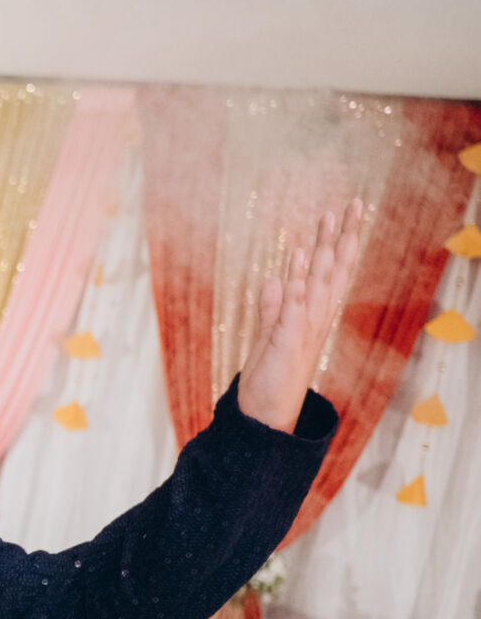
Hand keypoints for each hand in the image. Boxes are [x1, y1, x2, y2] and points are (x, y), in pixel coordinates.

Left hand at [236, 200, 362, 431]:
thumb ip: (274, 308)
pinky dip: (297, 280)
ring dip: (323, 249)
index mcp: (312, 316)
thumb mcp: (271, 335)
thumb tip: (275, 279)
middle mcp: (314, 319)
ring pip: (318, 281)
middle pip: (333, 270)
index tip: (346, 214)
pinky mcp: (286, 339)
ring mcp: (302, 328)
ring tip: (330, 217)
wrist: (264, 415)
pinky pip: (293, 305)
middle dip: (344, 236)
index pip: (330, 273)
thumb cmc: (270, 377)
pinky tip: (300, 256)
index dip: (339, 244)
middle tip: (355, 202)